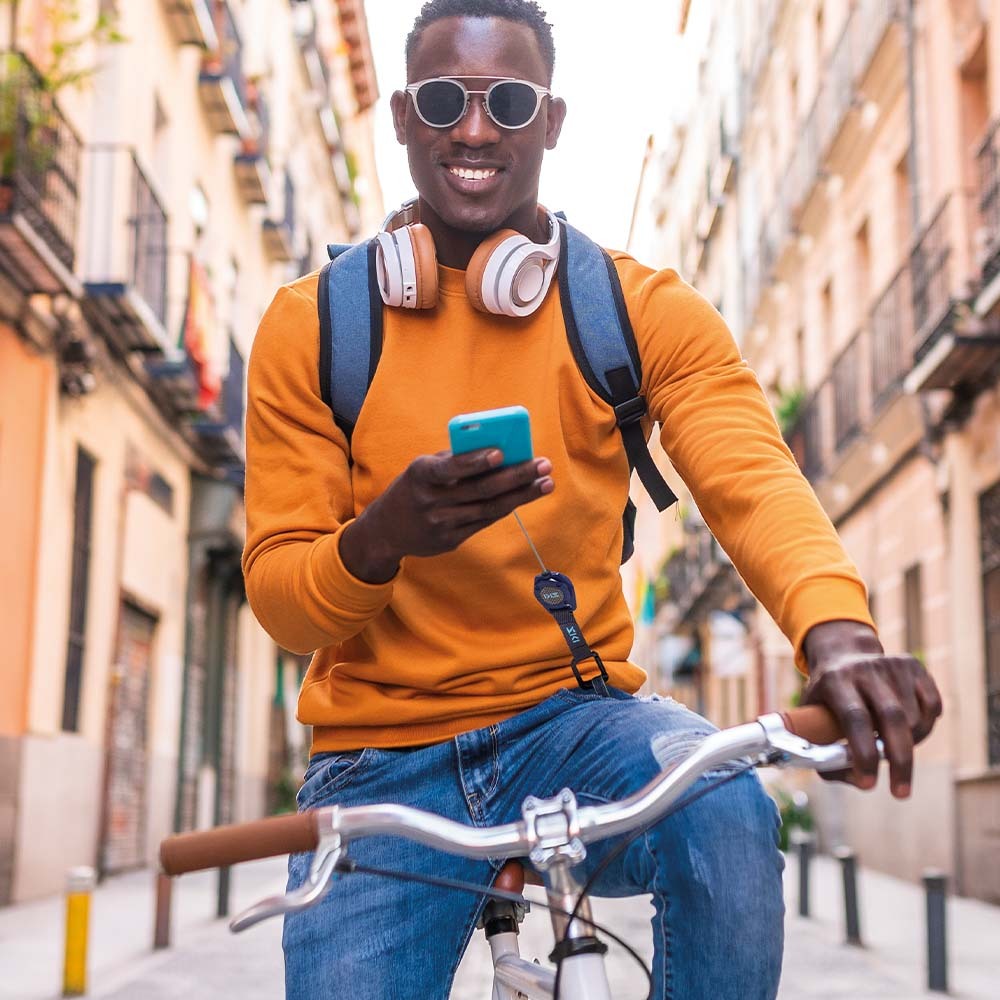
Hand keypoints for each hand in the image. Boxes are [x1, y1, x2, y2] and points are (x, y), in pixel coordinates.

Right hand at [339, 448, 554, 582]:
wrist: (386, 531)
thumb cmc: (413, 488)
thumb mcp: (423, 469)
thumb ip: (455, 460)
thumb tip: (500, 451)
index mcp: (421, 474)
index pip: (450, 468)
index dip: (475, 461)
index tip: (501, 453)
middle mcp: (430, 501)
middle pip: (480, 489)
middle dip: (516, 476)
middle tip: (543, 465)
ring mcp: (440, 524)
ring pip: (488, 508)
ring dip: (521, 495)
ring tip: (545, 482)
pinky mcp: (450, 541)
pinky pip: (484, 522)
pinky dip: (505, 508)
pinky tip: (524, 496)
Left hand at [801, 620, 942, 798]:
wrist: (842, 656)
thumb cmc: (827, 701)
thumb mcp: (814, 722)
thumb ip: (829, 758)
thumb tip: (861, 782)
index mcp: (833, 681)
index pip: (854, 718)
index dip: (864, 753)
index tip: (869, 784)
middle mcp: (863, 669)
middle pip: (892, 717)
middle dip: (900, 761)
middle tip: (900, 792)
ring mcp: (890, 665)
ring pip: (914, 717)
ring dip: (909, 744)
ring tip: (892, 747)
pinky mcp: (913, 665)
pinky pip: (933, 705)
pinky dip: (926, 726)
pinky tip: (908, 728)